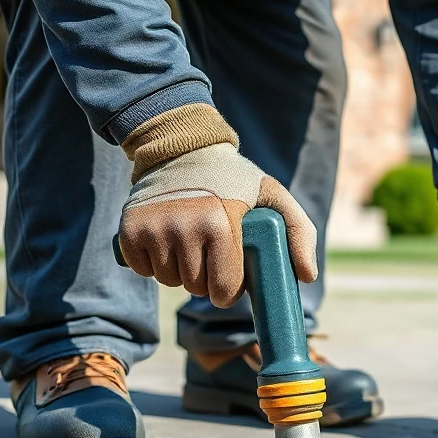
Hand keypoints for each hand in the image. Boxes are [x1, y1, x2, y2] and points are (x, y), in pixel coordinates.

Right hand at [117, 108, 315, 307]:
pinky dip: (152, 263)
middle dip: (205, 280)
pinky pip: (142, 270)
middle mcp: (184, 226)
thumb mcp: (272, 194)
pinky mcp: (129, 229)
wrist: (180, 147)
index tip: (230, 279)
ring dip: (179, 272)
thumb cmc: (231, 178)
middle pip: (195, 288)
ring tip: (189, 244)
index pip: (224, 289)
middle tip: (209, 254)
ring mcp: (154, 228)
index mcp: (221, 223)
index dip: (229, 291)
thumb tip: (308, 277)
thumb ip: (299, 231)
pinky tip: (165, 240)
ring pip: (168, 281)